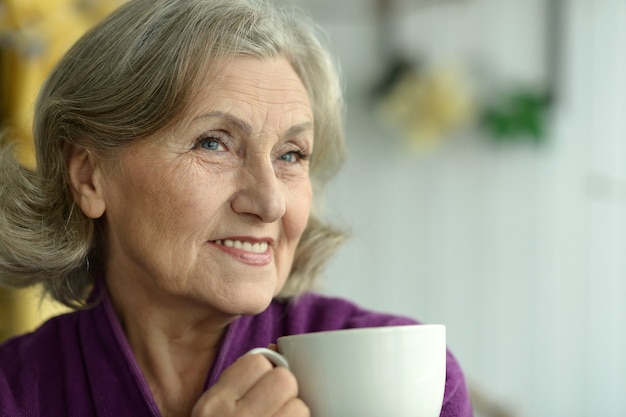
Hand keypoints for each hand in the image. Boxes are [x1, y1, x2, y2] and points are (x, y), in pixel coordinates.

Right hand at [191, 352, 309, 416]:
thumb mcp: (214, 410)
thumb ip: (240, 381)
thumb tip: (278, 348)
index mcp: (214, 405)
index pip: (257, 362)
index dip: (267, 372)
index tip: (263, 388)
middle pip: (284, 380)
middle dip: (287, 393)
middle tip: (276, 410)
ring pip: (301, 408)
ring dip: (297, 415)